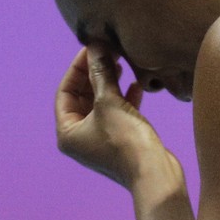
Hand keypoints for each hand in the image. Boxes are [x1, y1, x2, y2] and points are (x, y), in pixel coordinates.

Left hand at [55, 44, 182, 193]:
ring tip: (121, 63)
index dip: (78, 67)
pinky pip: (117, 113)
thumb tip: (96, 45)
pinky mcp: (121, 140)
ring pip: (102, 103)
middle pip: (83, 96)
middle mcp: (80, 137)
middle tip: (109, 52)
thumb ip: (101, 72)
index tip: (93, 48)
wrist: (154, 173)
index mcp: (67, 132)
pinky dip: (124, 97)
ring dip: (111, 83)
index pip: (65, 91)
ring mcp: (101, 140)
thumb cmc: (126, 140)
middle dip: (96, 73)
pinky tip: (137, 84)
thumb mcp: (109, 102)